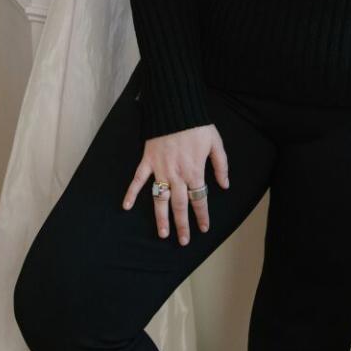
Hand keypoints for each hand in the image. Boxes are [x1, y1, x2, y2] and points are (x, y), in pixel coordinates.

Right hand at [121, 124, 229, 241]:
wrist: (176, 109)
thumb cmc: (197, 126)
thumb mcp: (216, 144)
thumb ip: (221, 166)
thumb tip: (225, 185)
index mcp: (195, 171)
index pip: (199, 199)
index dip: (202, 216)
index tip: (203, 229)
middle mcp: (177, 175)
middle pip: (180, 205)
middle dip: (182, 225)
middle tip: (183, 241)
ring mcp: (161, 170)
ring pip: (160, 199)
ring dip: (161, 217)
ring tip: (162, 233)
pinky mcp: (148, 161)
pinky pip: (138, 180)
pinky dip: (131, 193)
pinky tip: (126, 206)